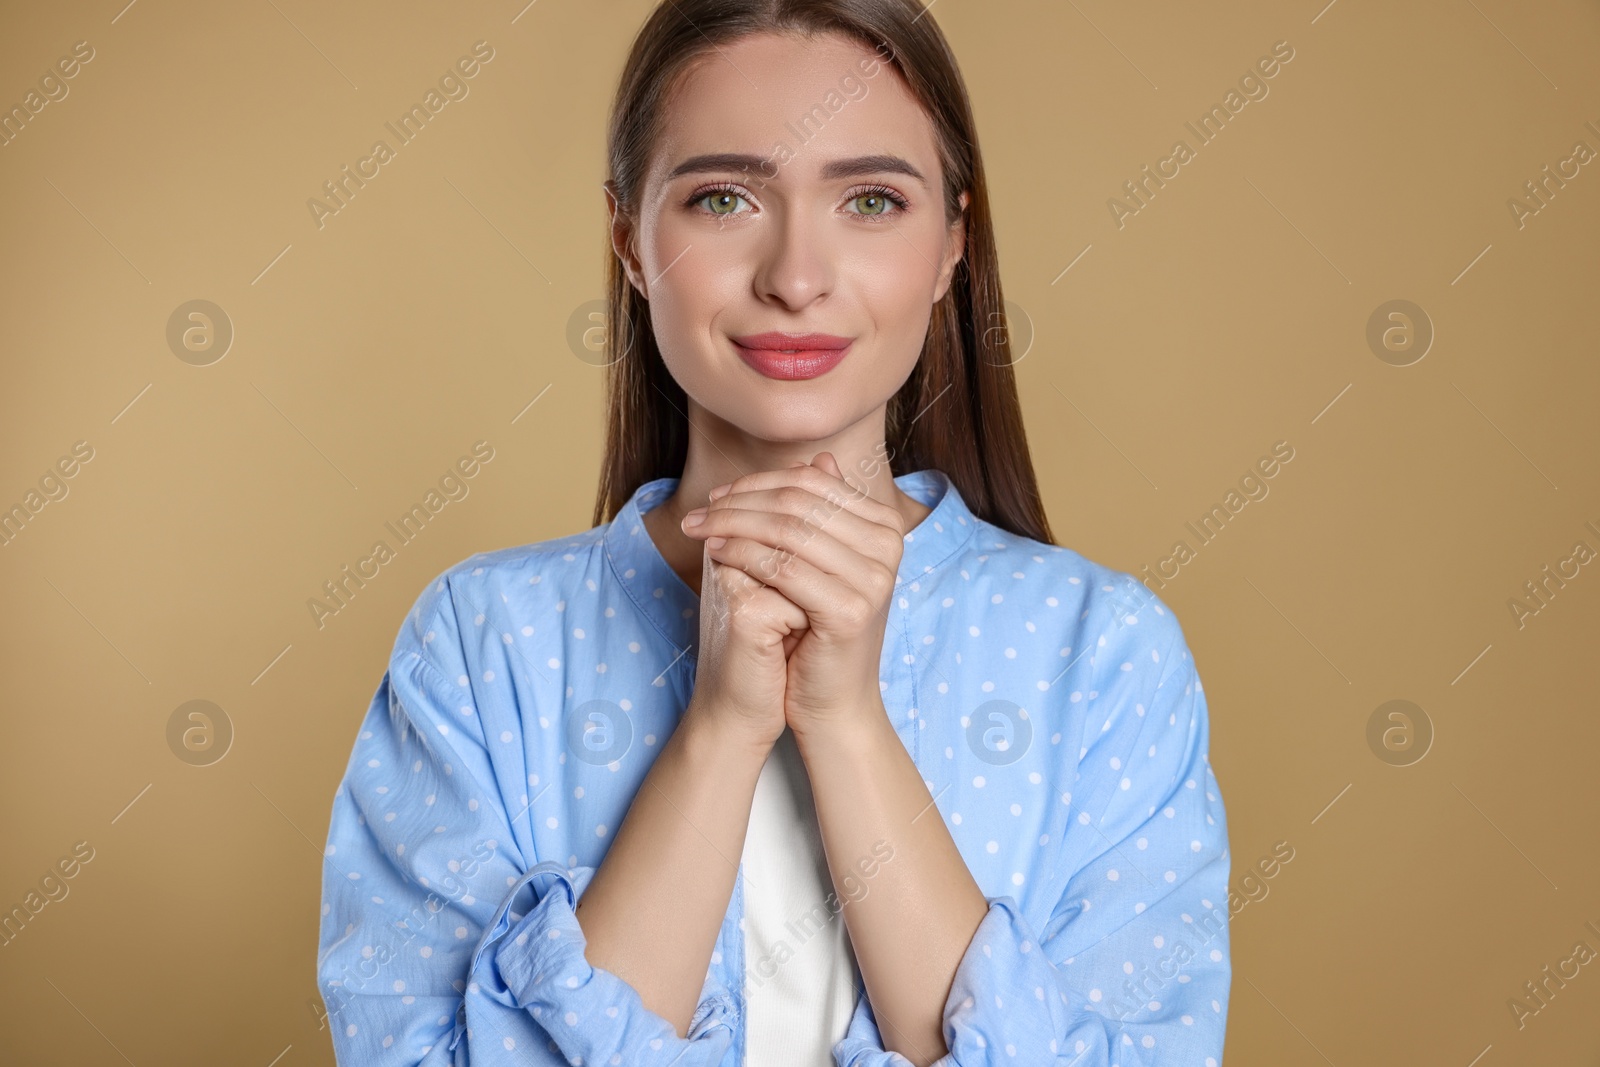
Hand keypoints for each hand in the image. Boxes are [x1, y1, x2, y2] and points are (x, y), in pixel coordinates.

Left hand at [679, 452, 905, 737]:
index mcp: (886, 527)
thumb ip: (821, 512)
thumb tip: (820, 456)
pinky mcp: (850, 610)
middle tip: (698, 512)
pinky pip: (783, 568)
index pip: (811, 483)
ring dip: (732, 523)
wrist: (833, 702)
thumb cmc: (819, 632)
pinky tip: (715, 553)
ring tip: (698, 529)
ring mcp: (874, 578)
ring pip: (787, 530)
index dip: (758, 483)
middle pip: (797, 502)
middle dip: (738, 502)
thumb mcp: (822, 563)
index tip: (717, 495)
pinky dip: (742, 554)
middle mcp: (889, 546)